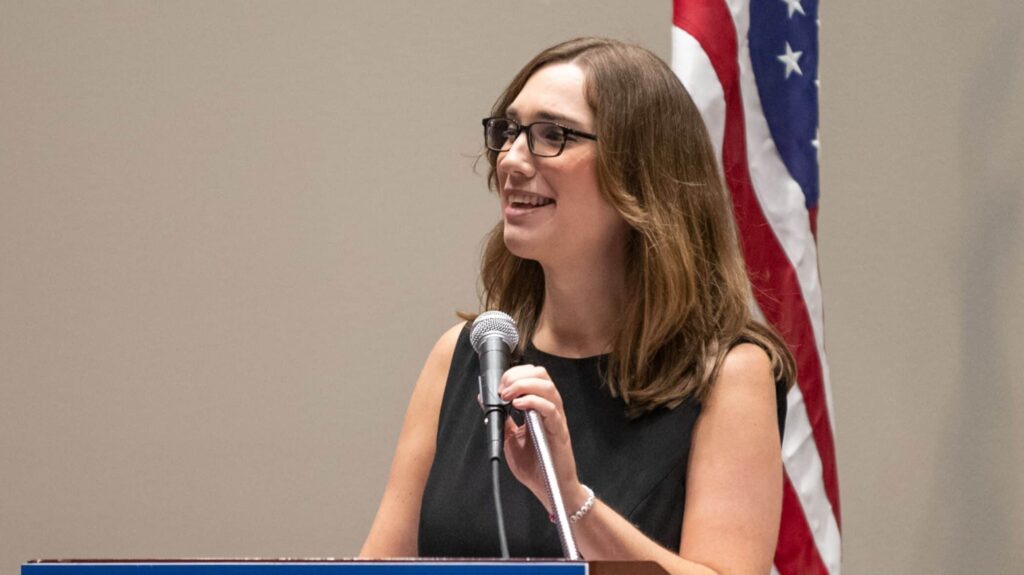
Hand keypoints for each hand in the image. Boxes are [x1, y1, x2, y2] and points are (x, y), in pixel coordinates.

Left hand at [499, 364, 588, 512]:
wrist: (549, 488)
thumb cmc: (534, 465)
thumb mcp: (510, 438)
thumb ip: (501, 419)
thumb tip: (485, 400)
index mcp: (539, 407)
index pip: (533, 375)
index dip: (515, 373)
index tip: (498, 384)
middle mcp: (550, 408)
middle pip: (541, 374)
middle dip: (518, 375)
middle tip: (502, 388)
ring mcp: (556, 418)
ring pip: (547, 387)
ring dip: (523, 385)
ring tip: (507, 395)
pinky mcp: (559, 431)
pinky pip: (550, 409)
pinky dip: (533, 402)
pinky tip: (518, 405)